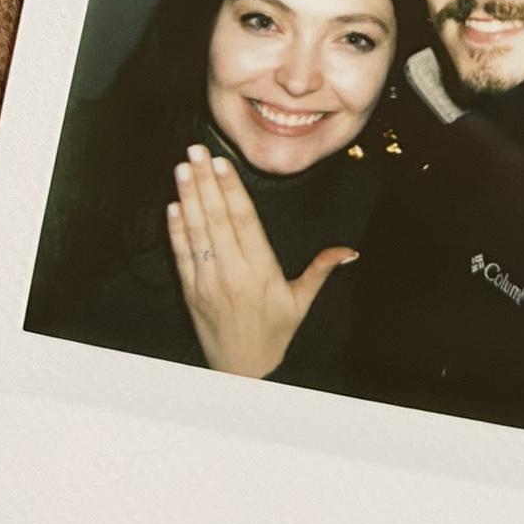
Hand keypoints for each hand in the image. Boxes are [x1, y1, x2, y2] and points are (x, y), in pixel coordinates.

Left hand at [166, 144, 357, 377]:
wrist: (242, 373)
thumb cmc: (275, 334)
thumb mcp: (301, 301)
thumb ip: (322, 270)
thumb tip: (350, 251)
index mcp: (260, 270)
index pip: (244, 221)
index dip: (232, 189)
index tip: (223, 163)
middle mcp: (231, 272)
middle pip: (216, 219)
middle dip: (206, 182)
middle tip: (196, 150)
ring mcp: (206, 282)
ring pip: (196, 232)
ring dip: (187, 198)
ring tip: (183, 168)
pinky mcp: (190, 292)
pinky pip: (181, 255)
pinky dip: (175, 229)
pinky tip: (172, 205)